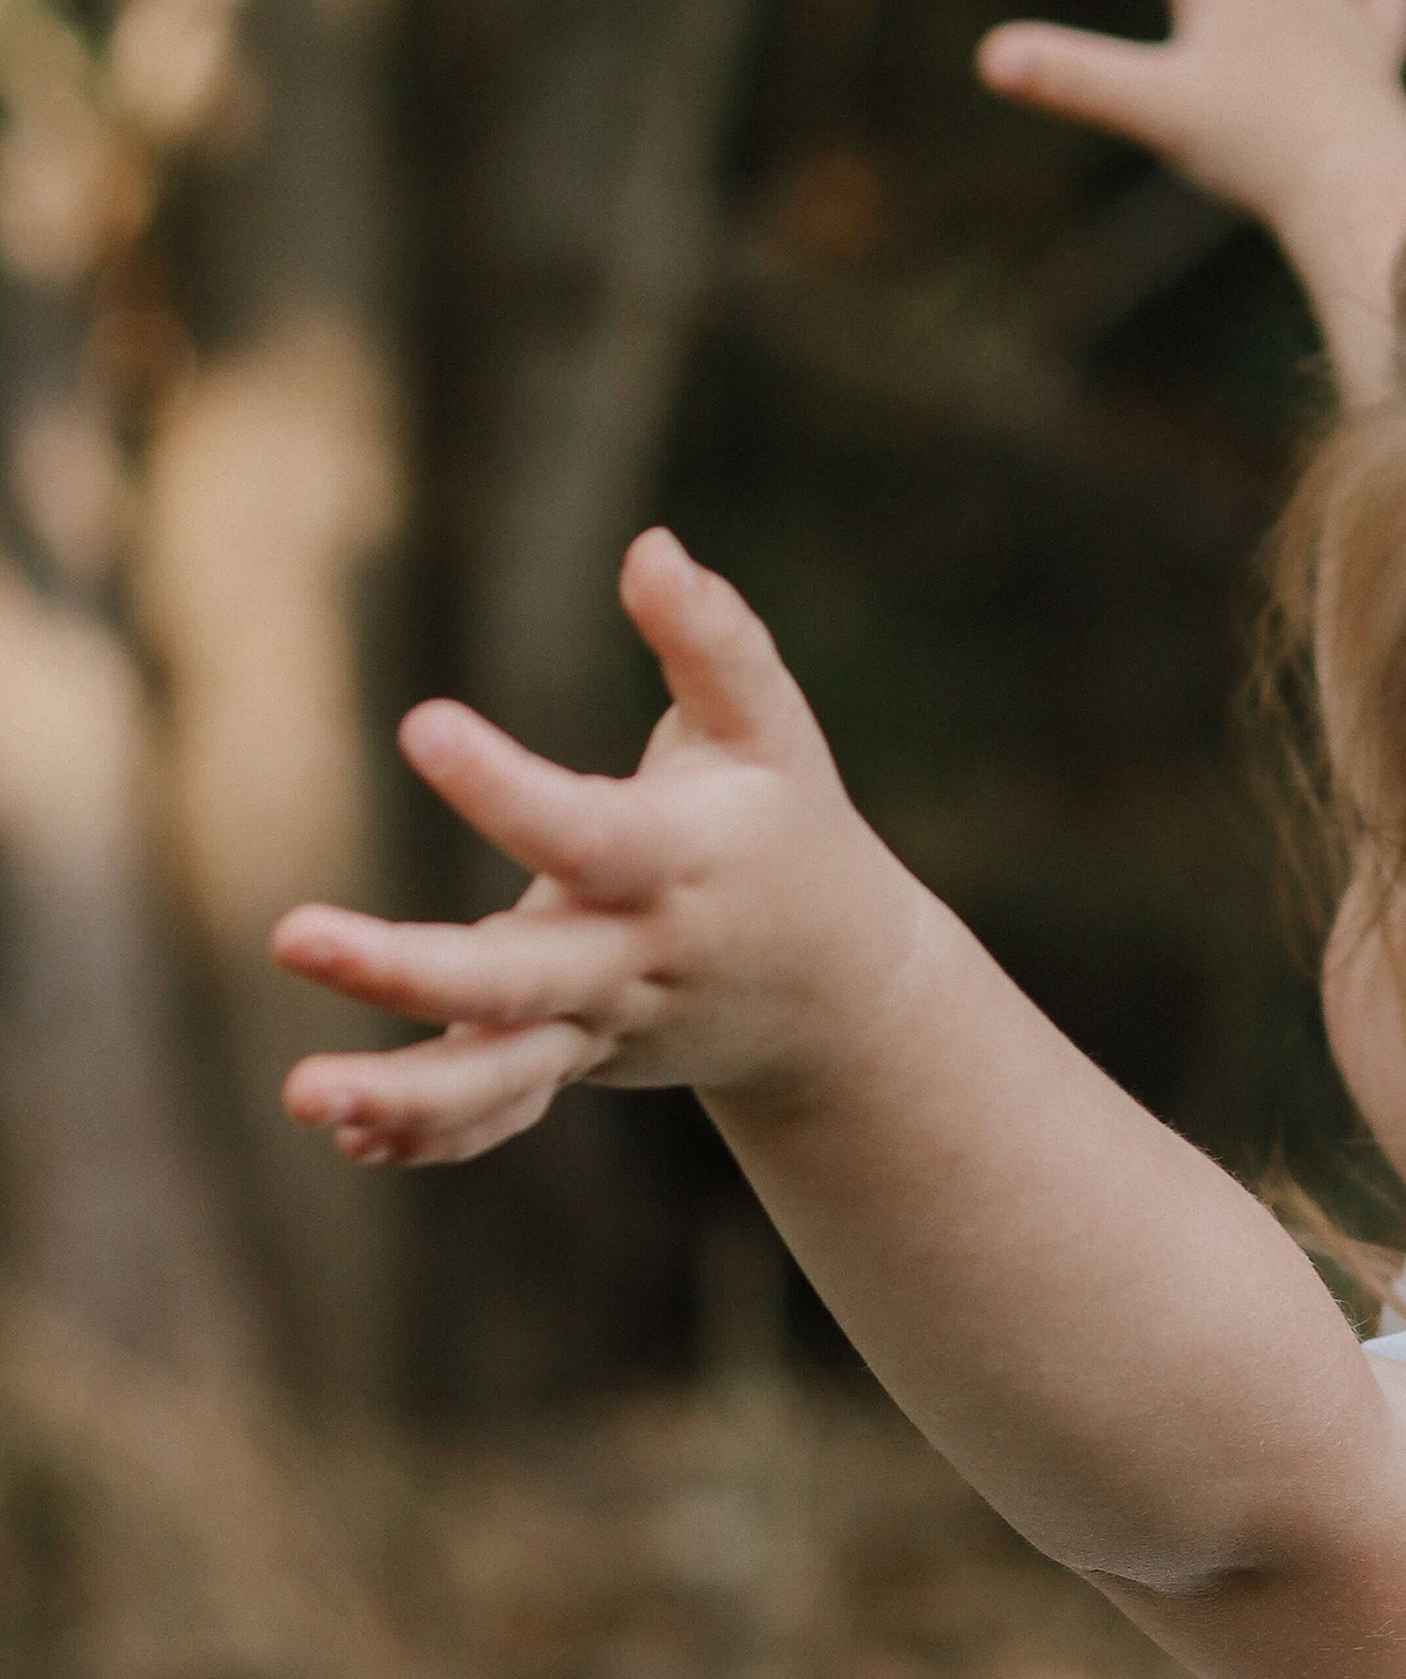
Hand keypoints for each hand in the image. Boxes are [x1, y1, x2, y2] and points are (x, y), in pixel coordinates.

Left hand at [273, 530, 913, 1165]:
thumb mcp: (772, 730)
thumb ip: (715, 641)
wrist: (841, 992)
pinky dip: (434, 1129)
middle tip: (292, 936)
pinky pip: (502, 1108)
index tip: (421, 725)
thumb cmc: (788, 828)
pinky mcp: (576, 1060)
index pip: (587, 834)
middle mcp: (636, 959)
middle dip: (409, 970)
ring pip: (503, 1071)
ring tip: (308, 1095)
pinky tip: (349, 1130)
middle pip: (520, 979)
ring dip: (407, 1092)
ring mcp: (602, 1023)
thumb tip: (650, 548)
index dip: (505, 788)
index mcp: (681, 865)